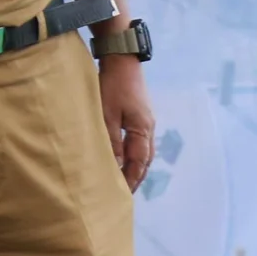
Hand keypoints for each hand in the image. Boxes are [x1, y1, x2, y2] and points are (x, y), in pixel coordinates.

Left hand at [97, 54, 154, 190]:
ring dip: (134, 166)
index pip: (139, 163)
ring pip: (142, 151)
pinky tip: (121, 157)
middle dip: (135, 177)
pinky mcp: (138, 115)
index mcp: (143, 130)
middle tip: (122, 193)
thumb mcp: (107, 115)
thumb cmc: (112, 86)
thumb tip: (116, 166)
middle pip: (144, 160)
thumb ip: (111, 141)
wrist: (121, 59)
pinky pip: (138, 141)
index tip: (122, 196)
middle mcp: (148, 128)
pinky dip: (132, 154)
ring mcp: (145, 121)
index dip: (131, 180)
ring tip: (121, 179)